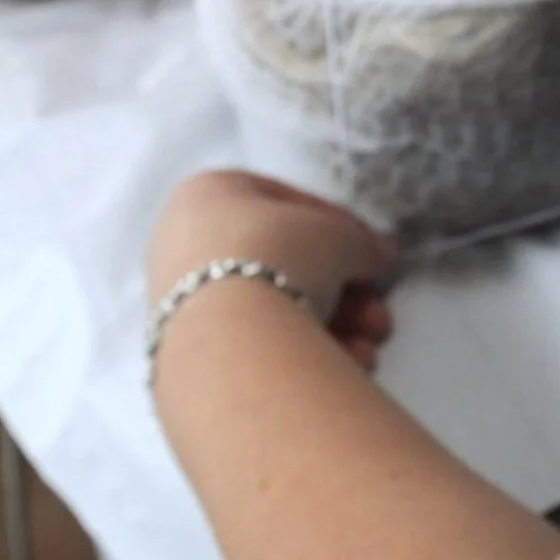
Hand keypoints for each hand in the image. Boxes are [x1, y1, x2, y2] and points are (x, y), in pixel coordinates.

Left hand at [150, 171, 400, 370]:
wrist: (228, 337)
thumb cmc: (282, 257)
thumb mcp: (339, 237)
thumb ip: (362, 244)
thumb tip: (380, 257)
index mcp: (208, 192)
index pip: (289, 206)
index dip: (344, 233)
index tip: (375, 260)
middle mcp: (184, 241)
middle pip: (284, 264)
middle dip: (342, 294)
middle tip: (377, 318)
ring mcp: (180, 299)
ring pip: (272, 308)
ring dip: (332, 328)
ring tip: (367, 349)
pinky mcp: (184, 350)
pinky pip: (252, 342)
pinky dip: (299, 352)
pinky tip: (339, 367)